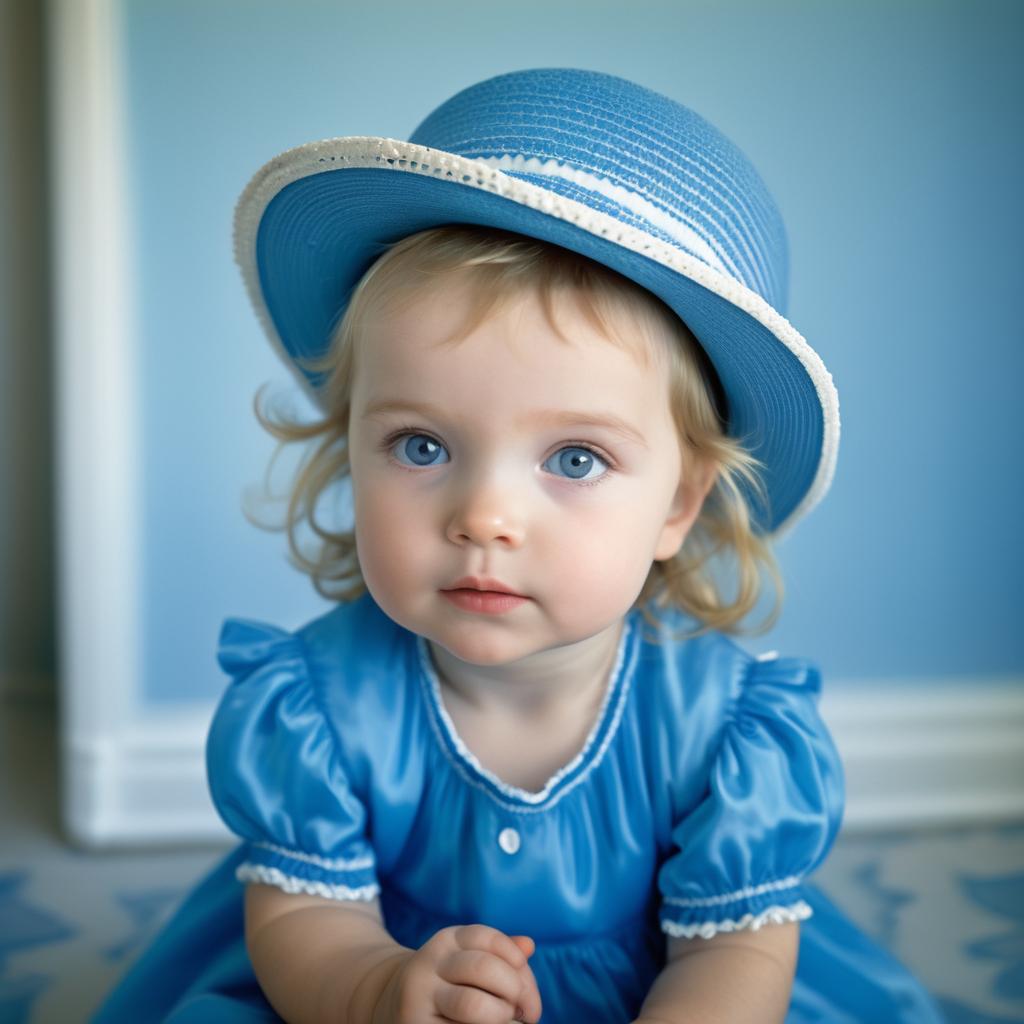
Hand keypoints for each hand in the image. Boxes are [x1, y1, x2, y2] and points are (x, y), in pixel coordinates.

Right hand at [373, 924, 541, 1023]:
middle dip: (516, 992)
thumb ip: (500, 956)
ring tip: (505, 1023)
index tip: (526, 989)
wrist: (389, 1008)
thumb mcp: (467, 962)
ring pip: (473, 1005)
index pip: (489, 940)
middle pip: (484, 968)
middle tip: (525, 1013)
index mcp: (447, 941)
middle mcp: (429, 963)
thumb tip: (528, 946)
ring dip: (500, 1017)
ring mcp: (418, 997)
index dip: (518, 964)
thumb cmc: (446, 987)